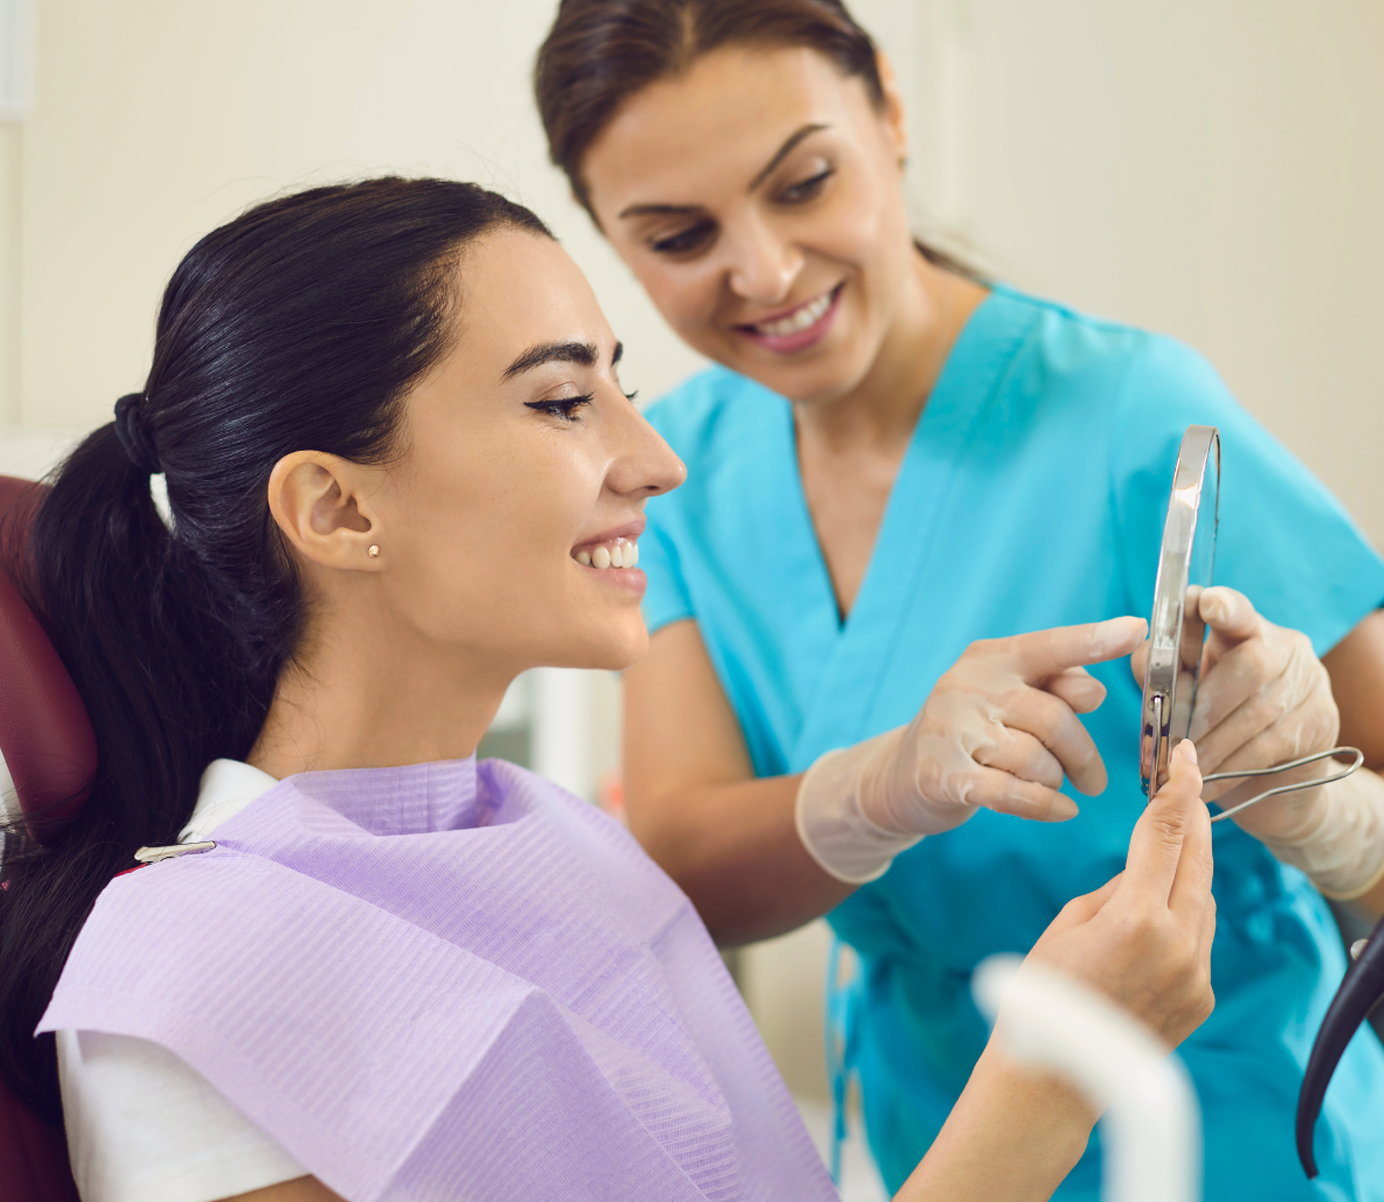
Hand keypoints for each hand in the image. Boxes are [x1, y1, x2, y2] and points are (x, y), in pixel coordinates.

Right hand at [861, 616, 1147, 834]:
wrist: (900, 775)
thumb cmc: (973, 733)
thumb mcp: (1010, 699)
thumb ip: (1054, 688)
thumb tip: (1094, 689)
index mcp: (992, 658)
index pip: (1049, 646)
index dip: (1093, 640)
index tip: (1136, 630)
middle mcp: (968, 684)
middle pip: (1054, 717)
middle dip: (1083, 755)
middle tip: (1094, 781)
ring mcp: (951, 728)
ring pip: (1036, 759)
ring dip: (1055, 781)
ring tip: (1051, 786)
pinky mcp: (942, 773)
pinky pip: (1013, 793)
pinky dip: (1045, 806)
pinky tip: (1059, 811)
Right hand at [1024, 740, 1214, 1048]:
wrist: (1054, 1077)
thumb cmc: (1041, 995)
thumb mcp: (1069, 923)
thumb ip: (1116, 891)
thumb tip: (1145, 873)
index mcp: (1135, 918)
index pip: (1167, 835)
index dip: (1179, 790)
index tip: (1186, 758)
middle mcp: (1177, 944)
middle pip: (1196, 861)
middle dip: (1192, 819)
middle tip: (1187, 781)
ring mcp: (1195, 974)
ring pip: (1202, 900)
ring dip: (1186, 869)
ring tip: (1165, 847)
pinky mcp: (1200, 996)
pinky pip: (1198, 937)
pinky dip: (1182, 914)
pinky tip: (1156, 911)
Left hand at [1132, 586, 1338, 842]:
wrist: (1273, 777)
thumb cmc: (1216, 722)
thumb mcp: (1184, 689)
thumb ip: (1161, 671)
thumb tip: (1146, 662)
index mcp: (1245, 629)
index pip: (1236, 610)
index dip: (1223, 606)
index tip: (1206, 604)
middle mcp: (1284, 648)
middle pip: (1250, 665)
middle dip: (1207, 704)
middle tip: (1177, 737)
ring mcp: (1309, 683)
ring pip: (1259, 711)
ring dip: (1214, 744)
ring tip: (1184, 766)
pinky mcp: (1321, 722)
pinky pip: (1270, 746)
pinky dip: (1230, 767)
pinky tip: (1207, 783)